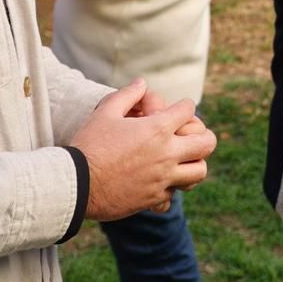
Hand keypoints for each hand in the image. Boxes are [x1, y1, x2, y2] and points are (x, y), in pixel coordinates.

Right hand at [70, 79, 216, 220]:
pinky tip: (160, 180)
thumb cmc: (88, 145)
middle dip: (202, 135)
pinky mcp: (154, 198)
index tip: (176, 109)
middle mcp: (166, 154)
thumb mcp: (104, 113)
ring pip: (200, 172)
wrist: (75, 185)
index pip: (188, 109)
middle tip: (190, 135)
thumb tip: (142, 83)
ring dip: (194, 163)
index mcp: (157, 129)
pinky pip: (176, 192)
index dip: (183, 106)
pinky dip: (173, 185)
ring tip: (182, 159)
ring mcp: (163, 179)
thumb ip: (126, 95)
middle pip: (207, 143)